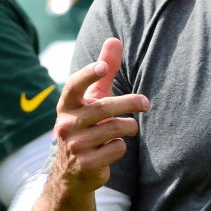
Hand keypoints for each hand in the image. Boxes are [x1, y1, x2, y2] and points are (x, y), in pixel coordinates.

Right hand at [37, 38, 148, 210]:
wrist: (73, 171)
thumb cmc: (89, 123)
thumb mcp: (94, 97)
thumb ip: (105, 70)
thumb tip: (114, 39)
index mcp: (66, 105)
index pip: (74, 85)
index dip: (89, 74)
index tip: (104, 66)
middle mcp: (65, 124)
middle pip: (105, 107)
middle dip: (131, 103)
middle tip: (145, 103)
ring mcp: (73, 145)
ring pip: (116, 128)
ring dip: (129, 127)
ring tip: (126, 128)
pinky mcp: (85, 164)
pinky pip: (117, 148)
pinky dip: (121, 147)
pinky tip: (111, 149)